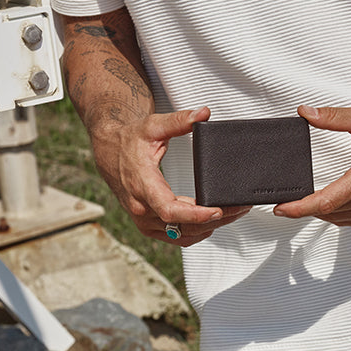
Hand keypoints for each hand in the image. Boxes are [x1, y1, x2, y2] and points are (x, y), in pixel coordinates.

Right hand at [92, 106, 250, 245]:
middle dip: (216, 219)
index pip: (170, 209)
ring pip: (182, 234)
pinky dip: (197, 232)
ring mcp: (144, 220)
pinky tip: (213, 222)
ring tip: (234, 213)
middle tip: (241, 208)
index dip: (195, 214)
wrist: (109, 150)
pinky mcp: (148, 225)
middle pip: (183, 225)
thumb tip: (203, 114)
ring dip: (210, 227)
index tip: (218, 210)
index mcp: (142, 185)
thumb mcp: (153, 125)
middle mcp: (141, 208)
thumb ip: (179, 121)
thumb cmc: (129, 139)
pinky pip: (176, 237)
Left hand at [274, 102, 350, 225]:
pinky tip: (329, 206)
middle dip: (304, 209)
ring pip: (340, 219)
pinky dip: (337, 215)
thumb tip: (307, 113)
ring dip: (320, 213)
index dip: (300, 208)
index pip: (326, 201)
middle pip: (329, 212)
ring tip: (303, 204)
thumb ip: (333, 117)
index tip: (282, 208)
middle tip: (286, 203)